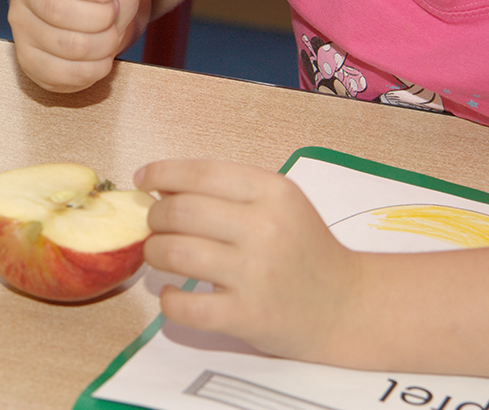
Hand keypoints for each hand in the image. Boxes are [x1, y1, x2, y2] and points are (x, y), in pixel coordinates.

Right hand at [8, 0, 145, 91]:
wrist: (97, 5)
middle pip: (58, 10)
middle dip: (100, 18)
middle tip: (113, 14)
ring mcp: (20, 23)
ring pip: (63, 45)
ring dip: (101, 45)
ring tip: (110, 34)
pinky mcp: (27, 57)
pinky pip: (58, 74)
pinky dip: (90, 70)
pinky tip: (100, 57)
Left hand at [136, 159, 359, 360]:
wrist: (344, 304)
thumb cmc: (305, 248)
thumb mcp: (280, 203)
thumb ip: (229, 190)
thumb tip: (164, 185)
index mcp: (273, 192)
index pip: (201, 172)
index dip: (162, 173)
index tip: (144, 180)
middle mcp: (265, 228)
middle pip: (179, 211)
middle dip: (155, 216)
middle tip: (156, 225)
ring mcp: (255, 274)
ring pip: (174, 253)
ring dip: (154, 252)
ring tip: (160, 254)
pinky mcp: (246, 316)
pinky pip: (184, 306)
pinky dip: (168, 299)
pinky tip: (174, 293)